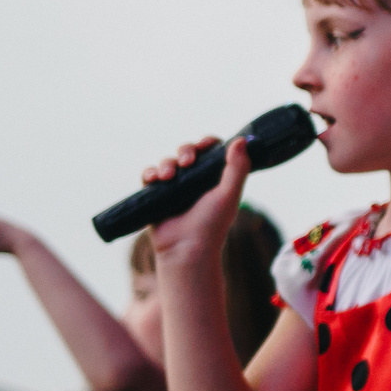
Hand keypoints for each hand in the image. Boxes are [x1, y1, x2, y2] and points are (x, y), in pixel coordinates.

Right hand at [139, 136, 247, 267]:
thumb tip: (241, 140)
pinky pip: (149, 176)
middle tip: (186, 161)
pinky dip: (149, 173)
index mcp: (215, 178)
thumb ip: (238, 168)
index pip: (211, 151)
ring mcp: (175, 188)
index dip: (207, 143)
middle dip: (185, 150)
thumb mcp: (229, 194)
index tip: (204, 145)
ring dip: (166, 163)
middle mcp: (195, 181)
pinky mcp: (156, 196)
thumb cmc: (211, 224)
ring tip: (167, 176)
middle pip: (188, 151)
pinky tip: (153, 178)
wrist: (185, 250)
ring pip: (167, 162)